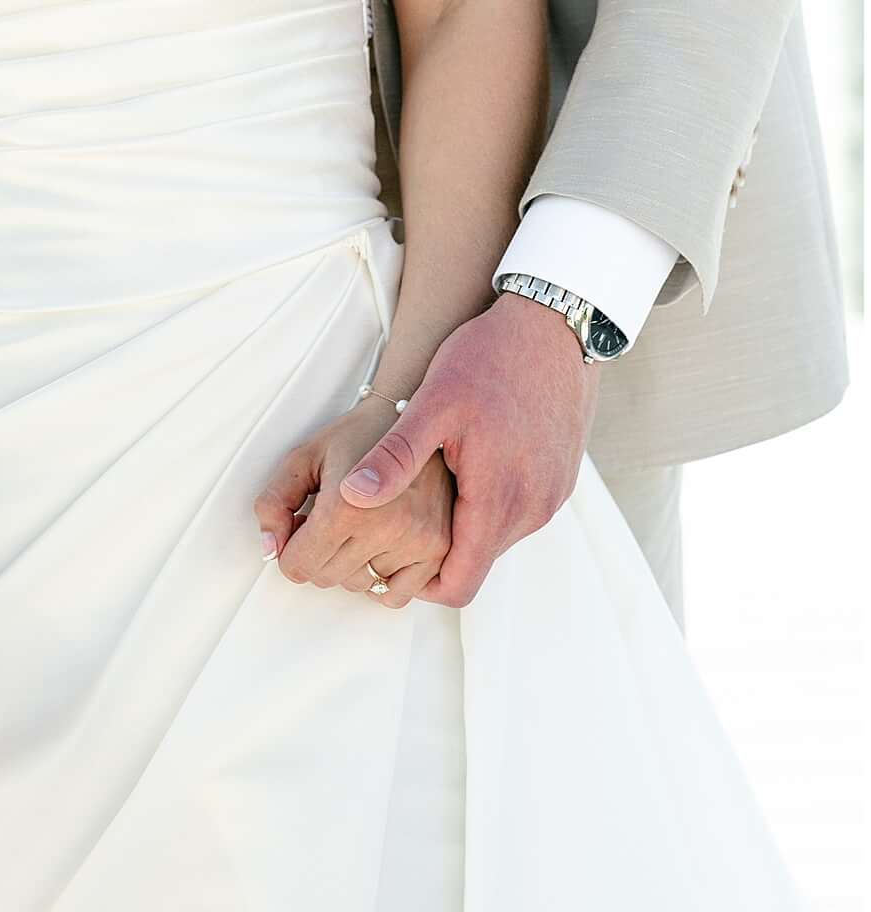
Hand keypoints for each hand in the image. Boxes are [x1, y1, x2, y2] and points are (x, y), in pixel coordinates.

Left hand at [260, 401, 457, 602]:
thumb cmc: (356, 437)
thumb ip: (274, 504)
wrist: (412, 418)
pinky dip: (383, 579)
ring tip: (359, 526)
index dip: (290, 549)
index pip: (297, 566)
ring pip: (360, 586)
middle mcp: (387, 528)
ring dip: (351, 565)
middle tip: (330, 522)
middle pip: (326, 578)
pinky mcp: (439, 549)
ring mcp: (418, 541)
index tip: (300, 527)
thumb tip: (271, 549)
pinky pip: (397, 595)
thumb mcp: (302, 459)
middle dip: (318, 555)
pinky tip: (380, 548)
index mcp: (347, 506)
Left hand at [328, 278, 595, 606]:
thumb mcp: (434, 401)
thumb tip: (351, 498)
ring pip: (495, 540)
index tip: (385, 555)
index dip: (416, 584)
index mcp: (498, 501)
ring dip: (462, 527)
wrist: (555, 324)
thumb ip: (395, 456)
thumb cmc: (491, 357)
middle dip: (434, 555)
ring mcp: (551, 498)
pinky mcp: (560, 482)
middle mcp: (532, 510)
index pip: (457, 586)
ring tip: (429, 487)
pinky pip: (518, 514)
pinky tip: (464, 466)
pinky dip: (489, 505)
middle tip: (396, 516)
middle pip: (474, 565)